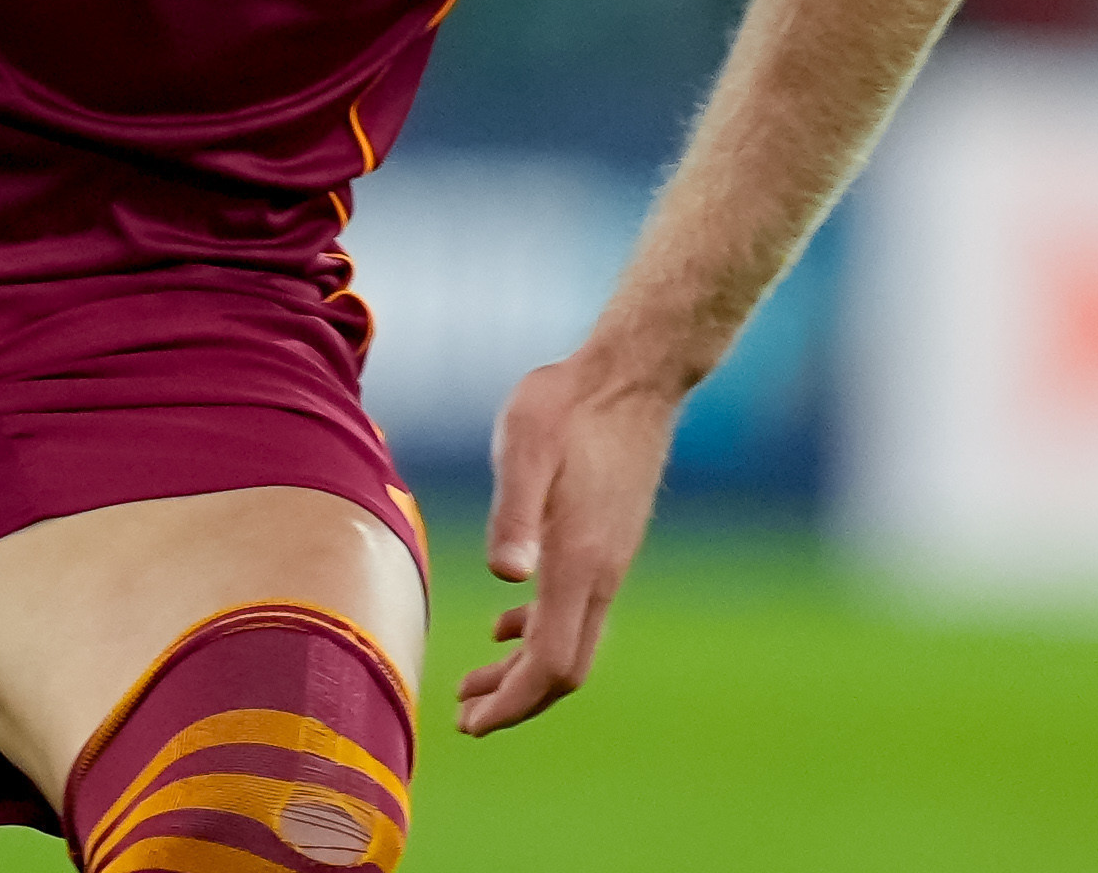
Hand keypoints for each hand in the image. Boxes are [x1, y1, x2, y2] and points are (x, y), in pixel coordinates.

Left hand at [456, 350, 679, 735]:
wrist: (632, 374)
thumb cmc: (569, 404)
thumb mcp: (527, 447)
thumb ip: (514, 513)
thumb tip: (503, 579)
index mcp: (577, 561)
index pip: (552, 663)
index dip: (512, 703)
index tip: (470, 724)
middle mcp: (601, 572)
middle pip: (565, 666)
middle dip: (515, 700)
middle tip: (465, 718)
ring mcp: (610, 558)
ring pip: (572, 639)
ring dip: (525, 669)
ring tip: (477, 683)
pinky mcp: (609, 540)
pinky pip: (577, 608)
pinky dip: (540, 630)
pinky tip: (510, 619)